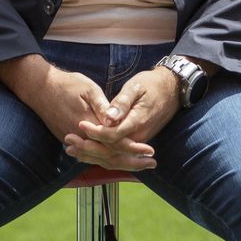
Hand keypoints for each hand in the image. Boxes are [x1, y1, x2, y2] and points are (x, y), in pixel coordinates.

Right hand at [0, 55, 157, 170]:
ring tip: (139, 165)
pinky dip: (104, 160)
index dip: (133, 148)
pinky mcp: (68, 140)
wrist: (40, 88)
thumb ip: (104, 107)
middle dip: (132, 161)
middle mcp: (81, 137)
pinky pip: (89, 156)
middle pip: (109, 156)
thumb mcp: (89, 89)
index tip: (150, 151)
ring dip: (120, 163)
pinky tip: (115, 161)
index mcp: (88, 125)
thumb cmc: (67, 84)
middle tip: (151, 163)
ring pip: (99, 159)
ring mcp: (73, 140)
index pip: (114, 143)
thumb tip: (116, 120)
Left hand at [65, 67, 180, 170]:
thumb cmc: (151, 85)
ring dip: (91, 154)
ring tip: (71, 150)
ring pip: (113, 155)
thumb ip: (122, 104)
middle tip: (68, 142)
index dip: (95, 132)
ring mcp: (138, 141)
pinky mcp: (136, 141)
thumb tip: (108, 118)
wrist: (171, 89)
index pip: (112, 135)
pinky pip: (117, 153)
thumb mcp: (136, 87)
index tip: (80, 124)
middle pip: (111, 151)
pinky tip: (84, 152)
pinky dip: (100, 154)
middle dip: (88, 148)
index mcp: (137, 123)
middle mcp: (138, 136)